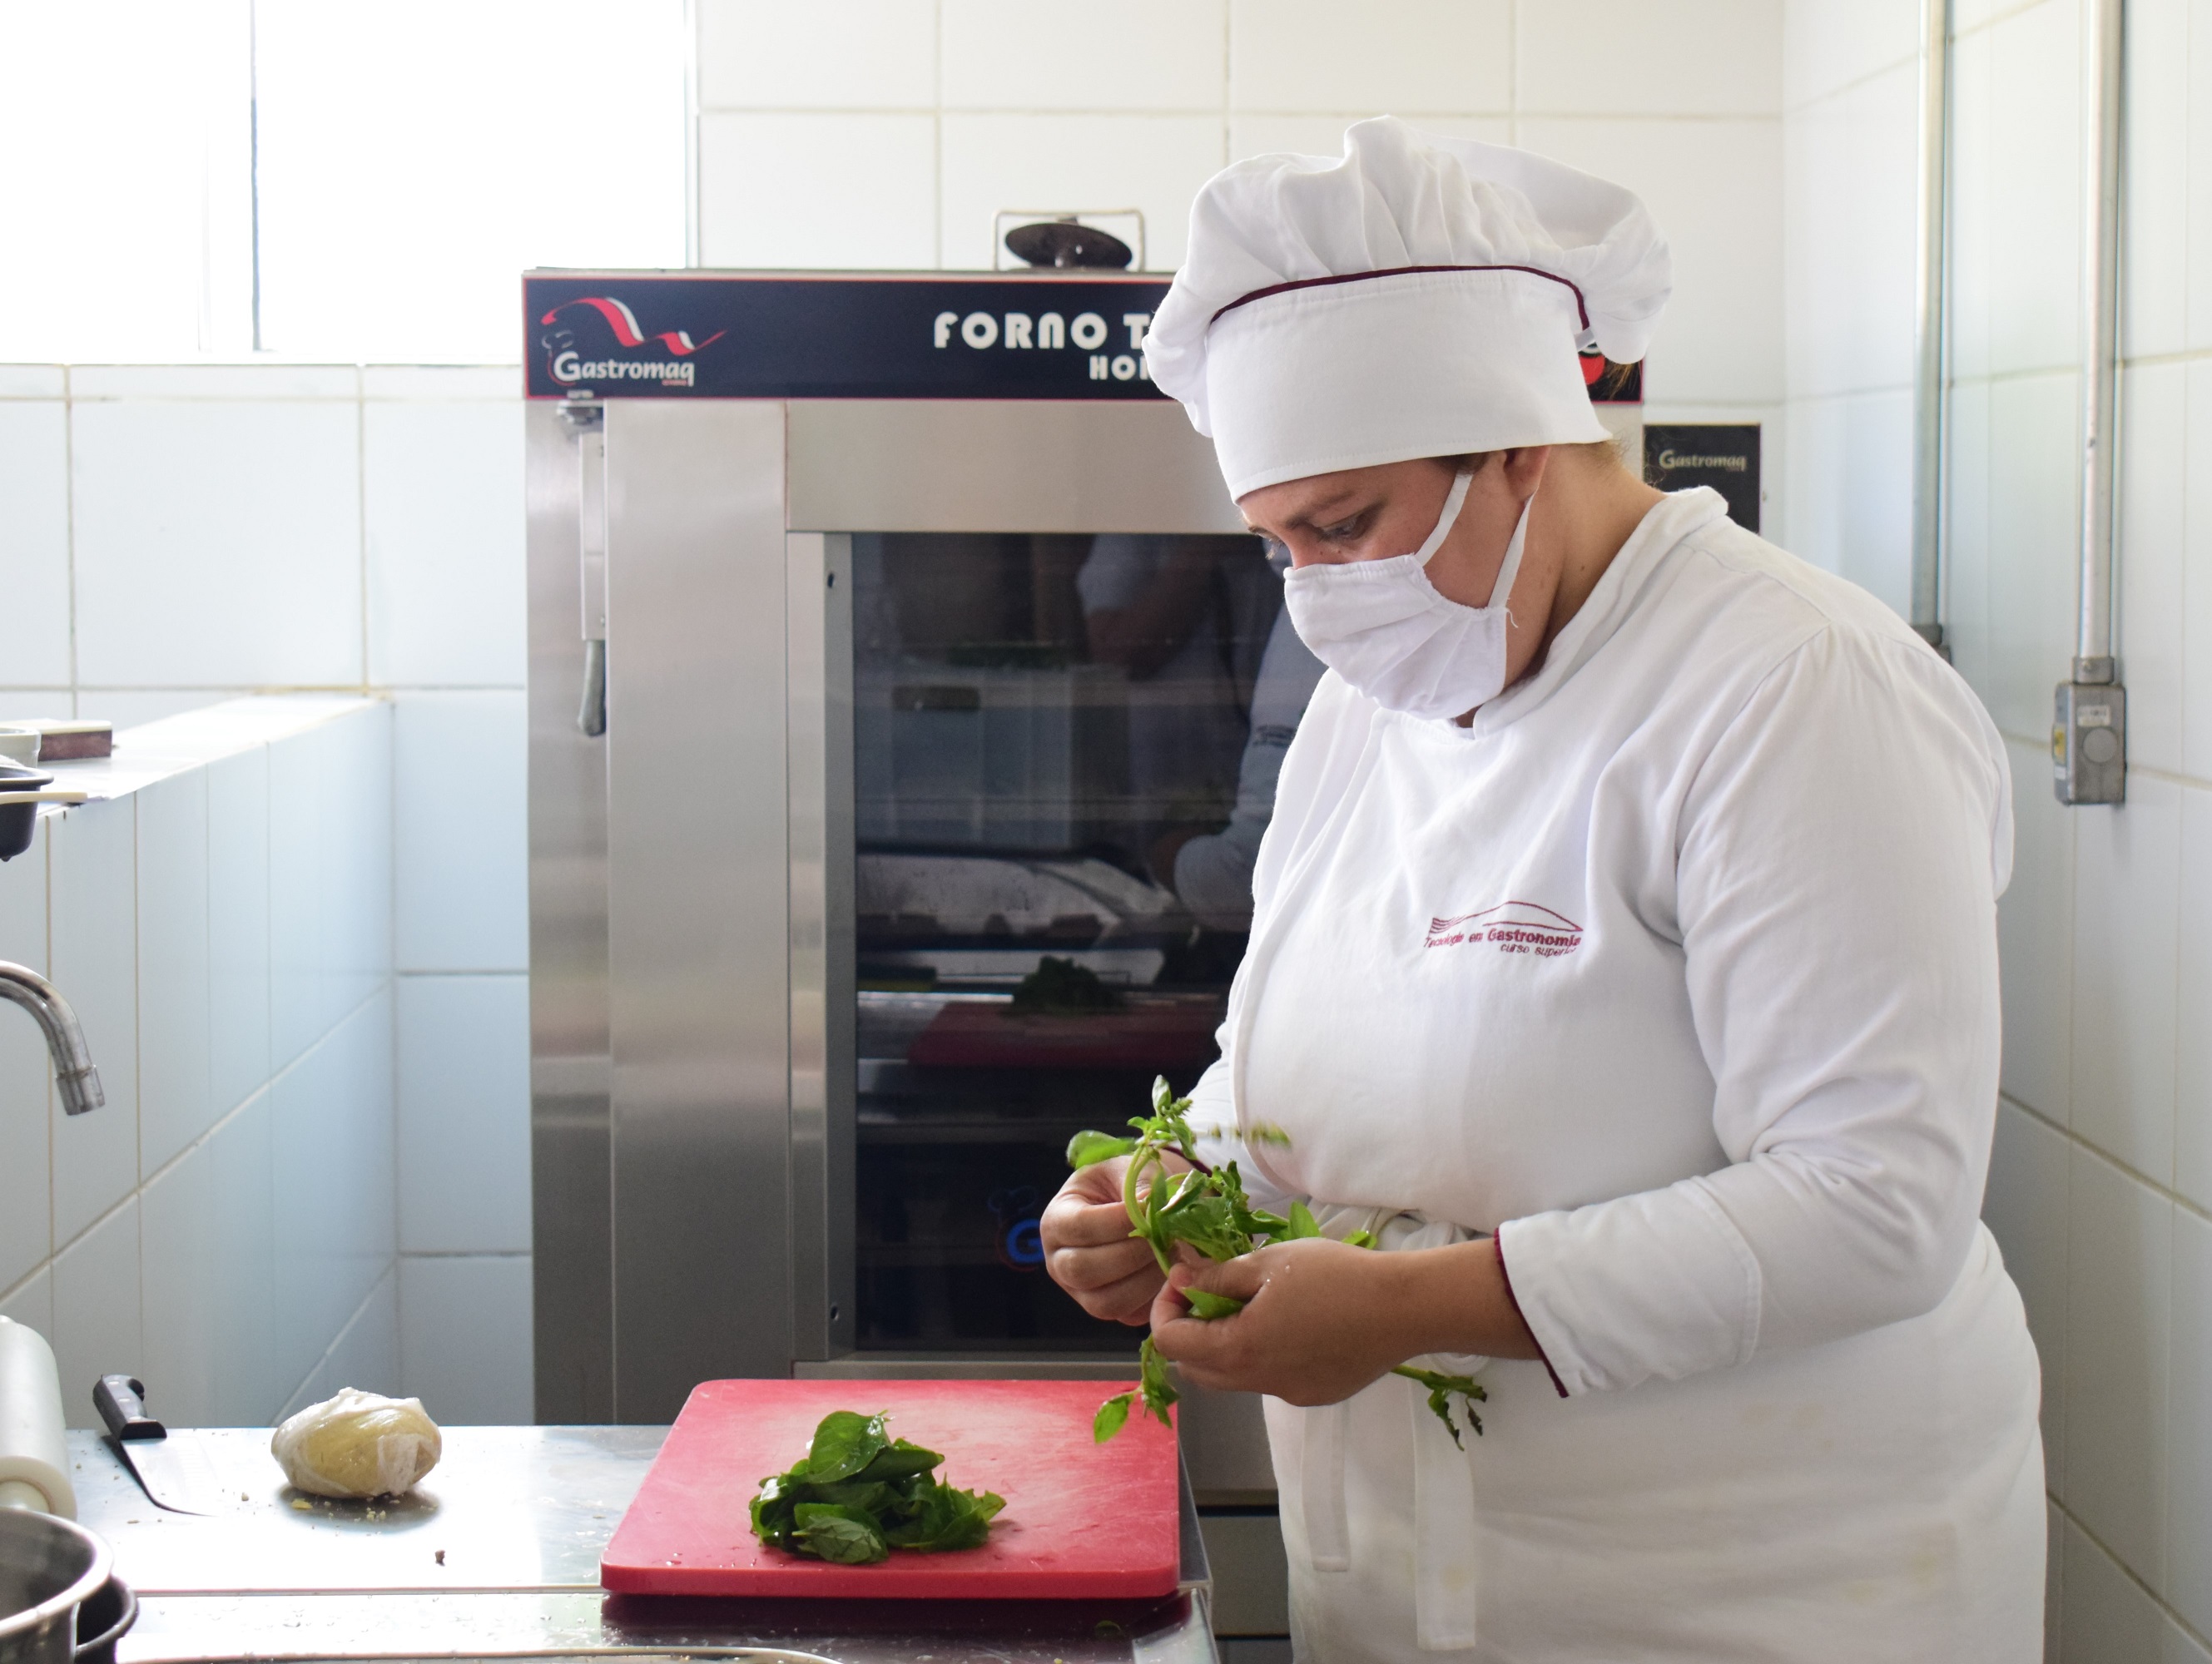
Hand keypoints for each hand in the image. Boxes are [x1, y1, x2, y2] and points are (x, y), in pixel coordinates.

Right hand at [1041, 1155, 1178, 1323]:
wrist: (1135, 1207)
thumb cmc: (1125, 1186)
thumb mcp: (1127, 1172)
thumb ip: (1139, 1188)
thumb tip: (1154, 1207)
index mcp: (1056, 1221)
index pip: (1079, 1226)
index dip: (1117, 1220)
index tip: (1151, 1208)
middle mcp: (1059, 1262)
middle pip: (1084, 1270)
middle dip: (1132, 1254)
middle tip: (1166, 1235)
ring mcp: (1079, 1292)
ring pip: (1105, 1302)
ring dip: (1145, 1280)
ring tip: (1171, 1253)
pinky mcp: (1107, 1309)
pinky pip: (1127, 1315)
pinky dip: (1153, 1297)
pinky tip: (1169, 1271)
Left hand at [1147, 1237, 1542, 1403]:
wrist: (1403, 1308)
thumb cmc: (1335, 1276)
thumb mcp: (1268, 1263)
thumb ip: (1217, 1276)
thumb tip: (1179, 1279)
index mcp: (1239, 1348)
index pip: (1171, 1342)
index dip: (1165, 1308)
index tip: (1182, 1280)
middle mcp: (1257, 1382)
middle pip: (1195, 1369)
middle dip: (1188, 1332)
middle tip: (1206, 1293)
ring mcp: (1287, 1394)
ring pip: (1232, 1378)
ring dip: (1223, 1346)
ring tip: (1249, 1305)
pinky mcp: (1313, 1396)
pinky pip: (1268, 1381)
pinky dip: (1260, 1357)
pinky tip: (1291, 1325)